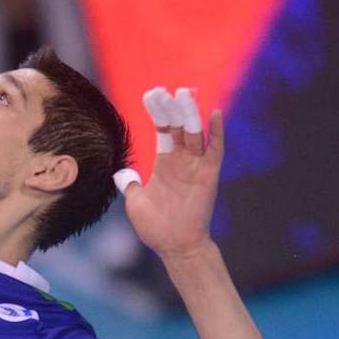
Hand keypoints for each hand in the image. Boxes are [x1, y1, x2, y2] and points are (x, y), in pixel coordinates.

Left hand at [113, 86, 223, 261]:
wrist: (175, 247)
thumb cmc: (156, 227)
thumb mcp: (136, 202)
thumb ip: (130, 184)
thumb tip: (121, 173)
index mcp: (165, 162)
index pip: (162, 130)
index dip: (157, 113)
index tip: (150, 94)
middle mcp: (182, 160)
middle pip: (177, 126)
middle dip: (169, 108)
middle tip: (161, 90)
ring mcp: (196, 166)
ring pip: (195, 133)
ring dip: (189, 113)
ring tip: (182, 93)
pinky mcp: (209, 176)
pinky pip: (215, 150)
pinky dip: (217, 132)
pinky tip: (215, 113)